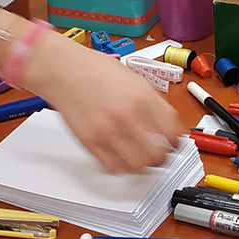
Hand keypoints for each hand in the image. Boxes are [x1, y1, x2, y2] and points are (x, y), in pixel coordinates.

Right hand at [25, 33, 180, 173]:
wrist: (64, 70)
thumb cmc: (96, 70)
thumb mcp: (135, 78)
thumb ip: (152, 102)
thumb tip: (167, 125)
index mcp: (144, 97)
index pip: (172, 133)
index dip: (175, 142)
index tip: (173, 144)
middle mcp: (129, 116)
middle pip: (157, 154)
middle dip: (160, 157)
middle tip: (157, 154)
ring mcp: (109, 131)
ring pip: (137, 166)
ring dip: (141, 165)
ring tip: (138, 157)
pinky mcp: (91, 142)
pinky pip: (113, 168)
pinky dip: (120, 167)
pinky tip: (119, 157)